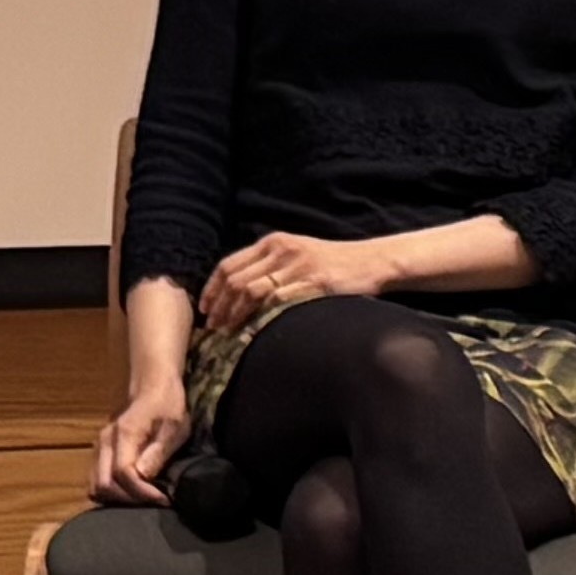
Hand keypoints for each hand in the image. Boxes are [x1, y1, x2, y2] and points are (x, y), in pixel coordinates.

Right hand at [91, 386, 190, 505]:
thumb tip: (142, 475)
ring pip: (95, 486)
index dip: (142, 492)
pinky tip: (133, 492)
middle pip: (103, 485)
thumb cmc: (167, 405)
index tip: (164, 499)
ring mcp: (99, 448)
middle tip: (154, 502)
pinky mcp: (100, 453)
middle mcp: (104, 442)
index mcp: (123, 435)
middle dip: (129, 500)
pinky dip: (112, 493)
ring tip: (143, 499)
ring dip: (118, 499)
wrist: (151, 387)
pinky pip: (97, 481)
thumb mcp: (175, 427)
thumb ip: (158, 451)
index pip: (122, 474)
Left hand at [196, 230, 395, 336]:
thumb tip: (238, 290)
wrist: (370, 261)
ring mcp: (297, 266)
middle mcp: (281, 251)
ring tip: (225, 332)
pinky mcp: (314, 282)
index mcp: (272, 242)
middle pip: (236, 280)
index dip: (212, 288)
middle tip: (211, 326)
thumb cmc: (332, 262)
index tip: (204, 308)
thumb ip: (269, 266)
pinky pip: (278, 300)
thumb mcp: (295, 254)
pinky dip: (260, 317)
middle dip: (219, 305)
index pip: (229, 264)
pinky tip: (252, 331)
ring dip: (233, 314)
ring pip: (251, 291)